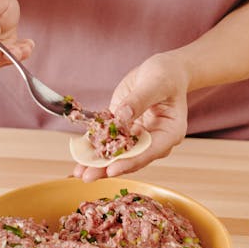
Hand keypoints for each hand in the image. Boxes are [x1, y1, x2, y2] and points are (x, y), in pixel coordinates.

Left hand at [72, 52, 189, 180]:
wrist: (163, 71)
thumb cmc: (167, 75)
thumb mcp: (156, 83)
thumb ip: (139, 100)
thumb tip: (121, 117)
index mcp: (169, 133)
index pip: (149, 151)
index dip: (130, 162)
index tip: (112, 170)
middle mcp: (153, 140)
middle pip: (131, 158)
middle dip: (108, 167)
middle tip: (88, 176)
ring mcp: (137, 136)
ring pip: (118, 153)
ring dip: (98, 162)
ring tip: (79, 172)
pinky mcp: (124, 128)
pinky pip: (108, 139)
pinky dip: (95, 146)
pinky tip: (80, 154)